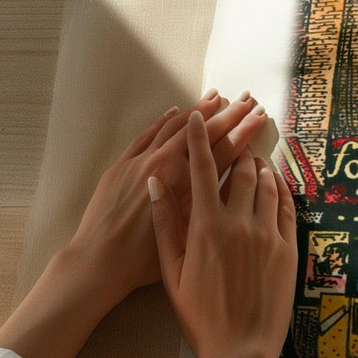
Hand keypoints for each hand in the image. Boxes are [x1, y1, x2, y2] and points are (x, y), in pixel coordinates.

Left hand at [69, 92, 268, 305]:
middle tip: (248, 98)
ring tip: (217, 96)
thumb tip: (231, 181)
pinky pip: (147, 134)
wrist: (98, 261)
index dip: (244, 130)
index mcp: (186, 184)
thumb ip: (208, 203)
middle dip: (229, 113)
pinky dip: (164, 120)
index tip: (259, 115)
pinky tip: (176, 111)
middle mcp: (165, 165)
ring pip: (175, 127)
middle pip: (203, 132)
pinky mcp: (122, 164)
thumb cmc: (144, 259)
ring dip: (198, 110)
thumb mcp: (187, 234)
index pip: (223, 149)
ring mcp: (141, 161)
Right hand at [149, 111, 297, 357]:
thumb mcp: (171, 271)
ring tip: (253, 158)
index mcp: (206, 226)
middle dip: (236, 147)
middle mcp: (240, 222)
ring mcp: (268, 234)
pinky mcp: (288, 247)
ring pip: (267, 184)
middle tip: (236, 135)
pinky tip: (274, 184)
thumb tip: (155, 183)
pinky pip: (286, 207)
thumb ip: (164, 224)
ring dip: (260, 166)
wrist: (241, 346)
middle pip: (242, 170)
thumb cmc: (200, 315)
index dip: (199, 139)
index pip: (202, 169)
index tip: (196, 117)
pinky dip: (280, 189)